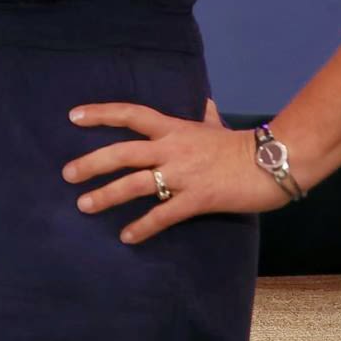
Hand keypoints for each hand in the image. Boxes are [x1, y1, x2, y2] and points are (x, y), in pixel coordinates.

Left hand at [61, 100, 285, 243]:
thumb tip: (205, 103)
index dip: (101, 113)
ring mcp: (183, 174)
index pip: (130, 114)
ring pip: (135, 184)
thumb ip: (205, 116)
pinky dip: (143, 226)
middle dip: (91, 163)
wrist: (273, 162)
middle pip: (122, 152)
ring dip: (106, 196)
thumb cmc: (243, 145)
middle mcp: (172, 149)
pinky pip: (163, 214)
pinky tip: (127, 237)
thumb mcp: (218, 126)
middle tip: (67, 174)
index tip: (73, 116)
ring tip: (84, 205)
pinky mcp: (196, 199)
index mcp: (174, 128)